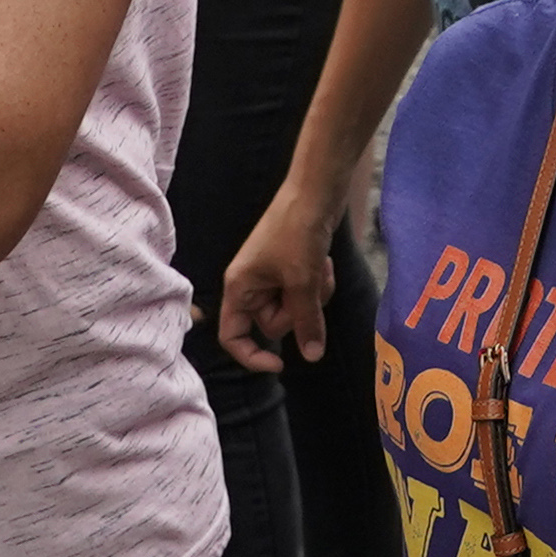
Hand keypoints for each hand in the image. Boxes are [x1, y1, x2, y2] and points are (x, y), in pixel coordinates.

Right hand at [221, 172, 342, 367]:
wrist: (316, 191)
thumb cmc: (297, 231)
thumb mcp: (302, 282)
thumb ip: (306, 322)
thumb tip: (312, 357)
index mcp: (239, 287)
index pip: (232, 336)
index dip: (251, 356)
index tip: (280, 365)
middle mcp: (251, 284)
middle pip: (273, 325)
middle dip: (298, 310)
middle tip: (308, 284)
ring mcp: (272, 277)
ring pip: (295, 310)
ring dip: (313, 295)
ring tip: (318, 268)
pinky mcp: (291, 268)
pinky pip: (305, 293)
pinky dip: (318, 282)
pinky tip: (324, 261)